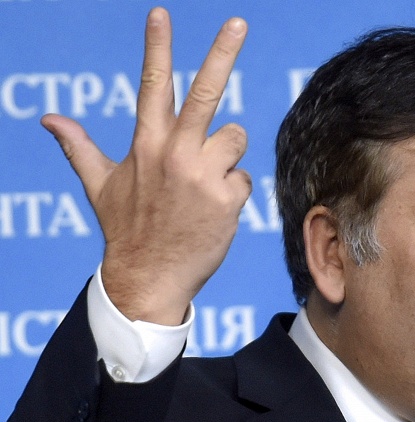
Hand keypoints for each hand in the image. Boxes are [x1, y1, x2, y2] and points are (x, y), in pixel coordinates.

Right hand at [41, 8, 250, 325]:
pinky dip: (233, 191)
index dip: (156, 47)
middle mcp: (175, 153)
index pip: (151, 86)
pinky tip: (214, 211)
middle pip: (205, 92)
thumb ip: (80, 147)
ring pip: (235, 137)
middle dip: (222, 52)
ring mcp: (203, 175)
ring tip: (203, 186)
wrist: (150, 279)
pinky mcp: (228, 198)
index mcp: (145, 145)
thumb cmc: (126, 229)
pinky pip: (244, 177)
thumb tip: (48, 119)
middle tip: (238, 21)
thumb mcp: (99, 186)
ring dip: (225, 157)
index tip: (160, 14)